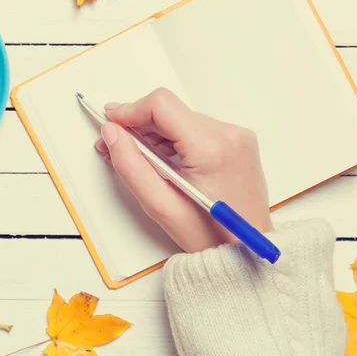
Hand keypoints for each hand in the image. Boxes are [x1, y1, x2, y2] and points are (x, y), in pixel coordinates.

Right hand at [95, 88, 271, 252]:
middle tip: (116, 145)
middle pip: (170, 110)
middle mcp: (228, 134)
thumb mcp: (160, 205)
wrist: (246, 250)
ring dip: (156, 133)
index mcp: (210, 148)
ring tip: (141, 160)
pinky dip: (175, 138)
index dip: (130, 111)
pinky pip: (196, 128)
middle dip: (139, 125)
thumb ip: (130, 165)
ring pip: (181, 118)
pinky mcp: (237, 141)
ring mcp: (237, 136)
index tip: (111, 122)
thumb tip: (111, 133)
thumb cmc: (209, 235)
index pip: (161, 105)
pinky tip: (164, 160)